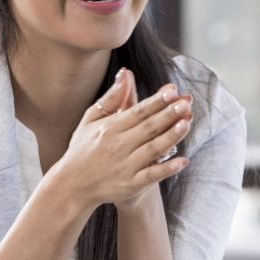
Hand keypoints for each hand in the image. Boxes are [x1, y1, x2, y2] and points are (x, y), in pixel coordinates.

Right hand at [52, 68, 192, 210]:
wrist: (72, 185)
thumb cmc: (83, 148)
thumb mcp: (91, 120)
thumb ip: (111, 98)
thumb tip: (125, 73)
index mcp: (110, 128)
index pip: (138, 112)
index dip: (156, 101)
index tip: (173, 90)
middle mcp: (118, 146)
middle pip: (148, 128)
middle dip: (169, 114)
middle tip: (187, 102)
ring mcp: (125, 166)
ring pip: (153, 149)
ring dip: (171, 136)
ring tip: (187, 123)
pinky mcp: (130, 185)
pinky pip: (152, 176)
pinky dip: (167, 169)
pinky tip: (184, 161)